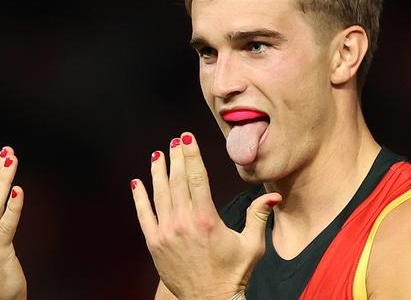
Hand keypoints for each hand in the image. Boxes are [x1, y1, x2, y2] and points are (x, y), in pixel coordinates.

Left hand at [131, 133, 280, 299]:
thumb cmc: (233, 274)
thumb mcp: (252, 245)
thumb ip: (258, 215)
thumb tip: (273, 195)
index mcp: (208, 219)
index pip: (197, 177)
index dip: (192, 155)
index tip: (187, 138)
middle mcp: (184, 222)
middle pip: (177, 180)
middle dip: (176, 157)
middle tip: (175, 141)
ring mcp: (166, 232)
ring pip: (160, 193)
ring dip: (158, 171)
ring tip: (158, 155)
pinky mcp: (155, 243)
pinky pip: (143, 214)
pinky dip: (139, 197)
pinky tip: (137, 182)